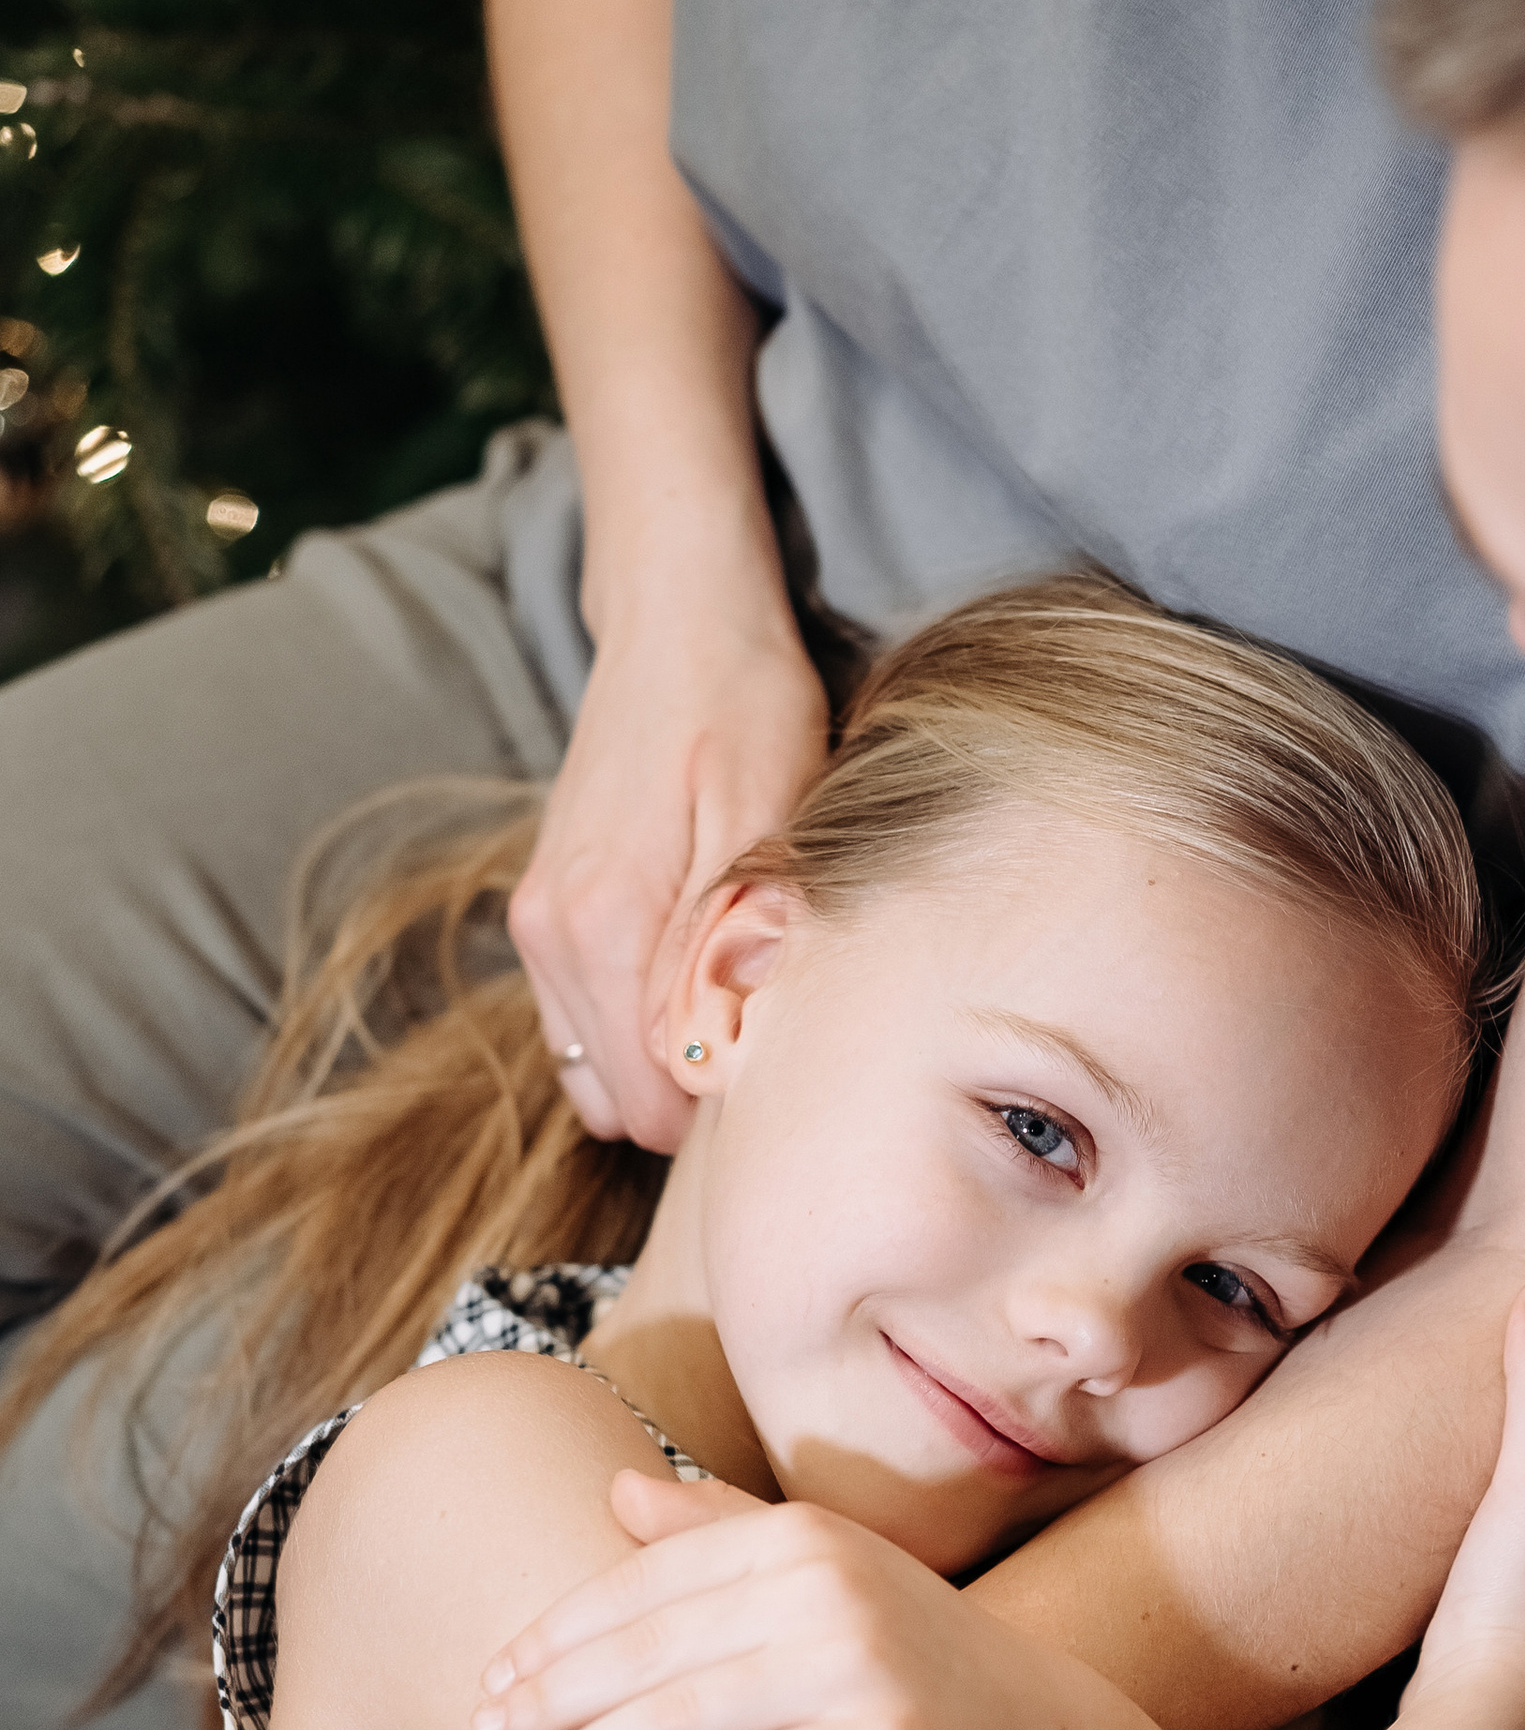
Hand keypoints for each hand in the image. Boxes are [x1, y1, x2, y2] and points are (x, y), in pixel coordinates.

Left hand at [469, 1470, 1137, 1729]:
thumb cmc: (912, 1656)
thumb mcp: (828, 1575)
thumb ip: (725, 1531)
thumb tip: (617, 1491)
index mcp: (801, 1537)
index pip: (647, 1582)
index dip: (559, 1633)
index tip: (493, 1679)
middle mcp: (828, 1588)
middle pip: (653, 1649)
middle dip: (554, 1699)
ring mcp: (861, 1667)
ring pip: (688, 1716)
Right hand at [509, 575, 829, 1149]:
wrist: (677, 623)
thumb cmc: (741, 708)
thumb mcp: (766, 823)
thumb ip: (729, 951)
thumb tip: (715, 1065)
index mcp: (603, 931)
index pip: (656, 1106)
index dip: (726, 1101)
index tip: (782, 1049)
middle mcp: (550, 941)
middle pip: (620, 1105)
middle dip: (692, 1092)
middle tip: (767, 1023)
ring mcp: (537, 927)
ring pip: (597, 1071)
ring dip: (660, 1060)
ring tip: (733, 991)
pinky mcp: (542, 909)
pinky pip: (581, 1022)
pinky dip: (633, 1023)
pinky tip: (691, 967)